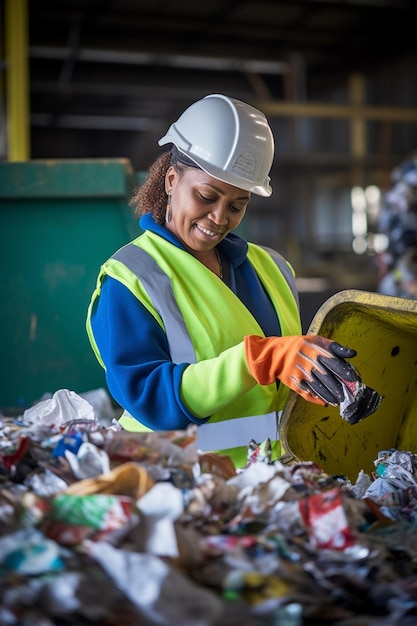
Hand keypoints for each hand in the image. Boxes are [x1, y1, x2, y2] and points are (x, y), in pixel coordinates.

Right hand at [244, 334, 358, 405]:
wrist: (276, 354)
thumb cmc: (299, 346)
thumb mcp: (316, 340)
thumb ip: (335, 347)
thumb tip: (352, 354)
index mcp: (315, 351)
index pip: (334, 363)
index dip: (344, 372)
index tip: (353, 379)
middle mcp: (309, 364)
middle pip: (328, 379)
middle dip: (340, 388)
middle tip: (349, 395)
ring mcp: (301, 375)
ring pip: (320, 389)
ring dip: (331, 396)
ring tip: (340, 400)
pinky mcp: (295, 384)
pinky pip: (309, 394)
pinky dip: (318, 399)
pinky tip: (326, 402)